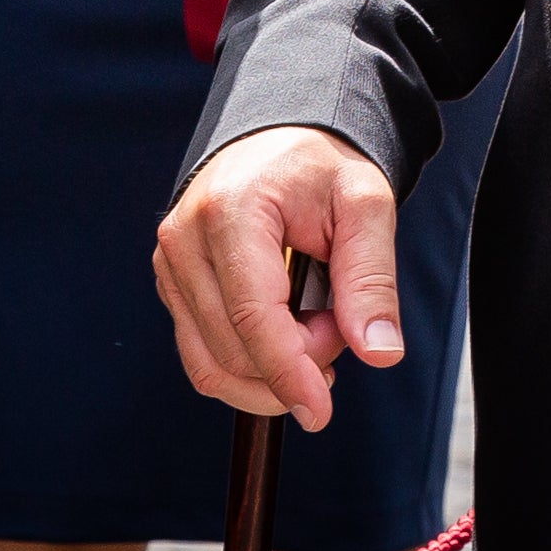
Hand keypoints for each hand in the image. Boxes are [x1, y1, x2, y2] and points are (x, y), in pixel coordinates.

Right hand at [155, 125, 401, 429]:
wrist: (279, 139)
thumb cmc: (321, 167)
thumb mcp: (365, 204)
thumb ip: (372, 278)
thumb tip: (380, 353)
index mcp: (231, 211)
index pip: (253, 317)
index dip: (288, 373)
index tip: (322, 412)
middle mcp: (184, 238)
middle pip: (232, 348)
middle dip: (294, 362)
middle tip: (340, 325)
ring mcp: (170, 264)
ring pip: (209, 363)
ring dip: (269, 372)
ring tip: (315, 327)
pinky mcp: (172, 284)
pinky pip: (202, 353)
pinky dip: (248, 364)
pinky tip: (286, 336)